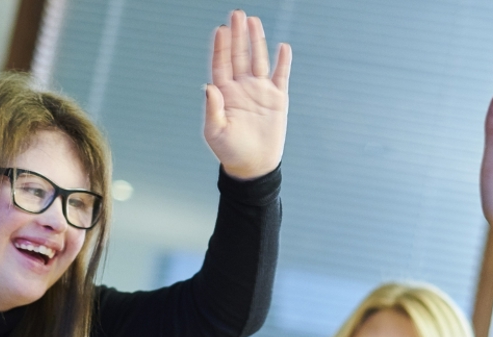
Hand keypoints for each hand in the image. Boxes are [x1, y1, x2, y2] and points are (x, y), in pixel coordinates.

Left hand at [204, 9, 292, 179]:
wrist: (253, 166)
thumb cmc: (229, 151)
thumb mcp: (215, 132)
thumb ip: (212, 109)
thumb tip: (209, 86)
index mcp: (225, 93)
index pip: (221, 64)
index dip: (221, 47)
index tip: (220, 30)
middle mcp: (242, 87)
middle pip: (239, 55)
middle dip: (238, 35)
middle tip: (237, 14)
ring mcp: (260, 91)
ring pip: (258, 60)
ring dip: (256, 41)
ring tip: (254, 21)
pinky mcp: (277, 99)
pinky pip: (281, 76)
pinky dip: (283, 62)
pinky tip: (282, 47)